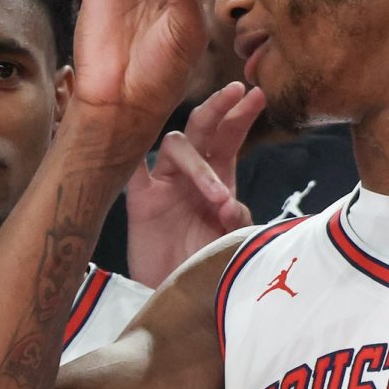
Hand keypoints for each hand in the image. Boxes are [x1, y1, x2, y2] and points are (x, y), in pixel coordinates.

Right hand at [125, 82, 263, 285]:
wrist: (177, 296)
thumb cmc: (208, 265)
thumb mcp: (232, 242)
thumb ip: (237, 221)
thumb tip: (229, 203)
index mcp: (219, 176)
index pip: (229, 136)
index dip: (241, 114)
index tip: (257, 94)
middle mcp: (190, 172)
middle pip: (202, 127)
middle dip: (219, 107)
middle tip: (236, 92)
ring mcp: (163, 182)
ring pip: (175, 146)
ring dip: (199, 166)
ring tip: (220, 199)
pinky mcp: (140, 199)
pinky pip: (131, 167)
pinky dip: (132, 151)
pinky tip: (137, 139)